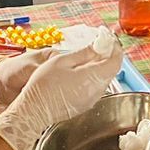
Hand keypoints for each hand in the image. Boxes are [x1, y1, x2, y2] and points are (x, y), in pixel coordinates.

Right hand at [0, 34, 124, 149]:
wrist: (34, 110)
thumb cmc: (44, 85)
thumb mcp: (62, 61)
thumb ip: (84, 53)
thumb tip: (98, 45)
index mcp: (93, 77)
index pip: (115, 61)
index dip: (115, 48)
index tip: (108, 38)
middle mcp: (96, 90)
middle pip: (111, 70)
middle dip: (107, 55)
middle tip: (98, 43)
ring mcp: (92, 100)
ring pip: (104, 78)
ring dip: (100, 65)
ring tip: (88, 55)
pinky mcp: (85, 105)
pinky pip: (96, 87)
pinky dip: (94, 76)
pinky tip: (82, 70)